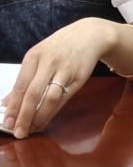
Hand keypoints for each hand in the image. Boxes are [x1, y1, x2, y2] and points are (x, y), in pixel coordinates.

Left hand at [2, 18, 115, 138]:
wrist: (90, 34)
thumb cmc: (60, 46)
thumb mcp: (39, 56)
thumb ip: (23, 79)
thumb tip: (6, 103)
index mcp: (35, 56)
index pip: (20, 86)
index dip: (13, 107)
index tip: (7, 123)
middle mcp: (50, 62)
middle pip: (33, 93)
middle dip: (24, 116)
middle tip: (18, 132)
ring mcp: (66, 69)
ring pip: (50, 98)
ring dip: (39, 117)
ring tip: (31, 129)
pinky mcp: (79, 77)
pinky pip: (64, 98)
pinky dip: (53, 112)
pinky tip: (45, 120)